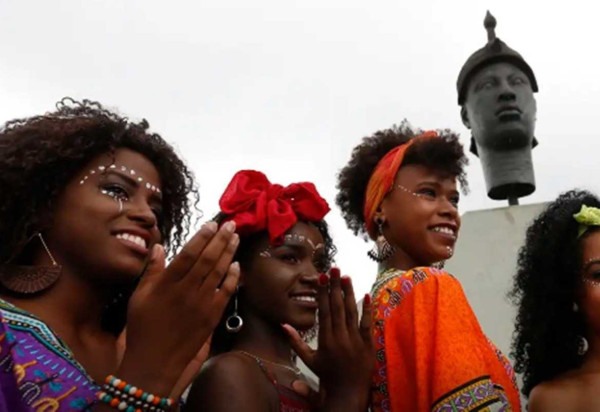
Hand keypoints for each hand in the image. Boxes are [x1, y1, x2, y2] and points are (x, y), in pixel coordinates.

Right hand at [117, 221, 239, 396]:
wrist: (155, 361)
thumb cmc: (143, 327)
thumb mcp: (139, 297)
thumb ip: (151, 270)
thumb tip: (159, 246)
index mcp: (167, 284)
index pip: (188, 254)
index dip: (201, 237)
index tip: (211, 224)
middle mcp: (186, 291)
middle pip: (207, 259)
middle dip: (221, 239)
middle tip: (231, 224)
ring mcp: (201, 304)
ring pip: (219, 272)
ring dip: (229, 253)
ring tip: (236, 237)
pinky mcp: (211, 317)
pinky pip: (225, 293)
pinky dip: (233, 278)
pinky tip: (237, 265)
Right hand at [284, 267, 373, 411]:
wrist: (348, 393)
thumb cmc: (327, 375)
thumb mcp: (309, 360)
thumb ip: (296, 342)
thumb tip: (283, 324)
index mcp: (326, 340)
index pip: (324, 311)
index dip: (323, 292)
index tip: (322, 277)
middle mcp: (340, 338)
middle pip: (338, 307)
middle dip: (335, 286)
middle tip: (334, 268)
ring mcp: (355, 340)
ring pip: (352, 312)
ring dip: (349, 293)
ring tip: (346, 276)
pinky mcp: (368, 344)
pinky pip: (368, 324)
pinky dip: (367, 310)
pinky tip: (366, 295)